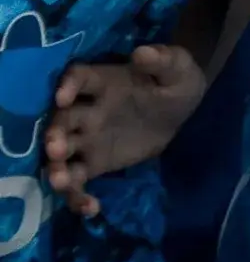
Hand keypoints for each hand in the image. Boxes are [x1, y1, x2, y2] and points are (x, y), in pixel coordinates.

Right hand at [42, 46, 206, 217]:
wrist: (181, 110)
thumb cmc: (175, 81)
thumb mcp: (178, 68)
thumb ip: (163, 60)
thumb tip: (143, 53)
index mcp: (104, 81)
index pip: (78, 78)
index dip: (68, 85)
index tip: (63, 97)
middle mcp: (87, 109)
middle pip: (62, 121)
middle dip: (56, 134)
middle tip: (56, 149)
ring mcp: (88, 138)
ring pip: (63, 155)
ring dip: (57, 168)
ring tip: (61, 181)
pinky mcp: (95, 163)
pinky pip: (79, 180)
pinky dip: (79, 196)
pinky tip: (91, 209)